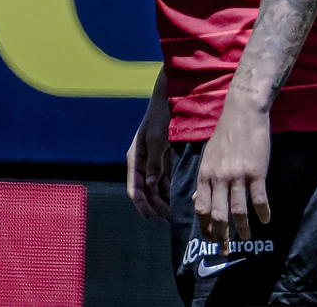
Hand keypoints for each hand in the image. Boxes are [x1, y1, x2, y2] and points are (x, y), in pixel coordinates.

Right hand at [126, 96, 171, 219]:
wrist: (171, 98)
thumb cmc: (160, 116)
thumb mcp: (156, 138)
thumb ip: (155, 161)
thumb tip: (152, 184)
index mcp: (135, 159)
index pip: (135, 188)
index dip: (141, 204)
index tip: (150, 217)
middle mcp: (143, 163)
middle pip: (147, 191)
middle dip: (156, 205)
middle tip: (170, 218)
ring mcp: (154, 161)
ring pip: (157, 187)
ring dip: (164, 199)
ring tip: (177, 213)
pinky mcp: (165, 158)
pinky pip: (166, 178)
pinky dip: (171, 188)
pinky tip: (181, 197)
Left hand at [192, 106, 271, 253]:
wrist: (243, 114)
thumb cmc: (225, 134)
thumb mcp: (208, 157)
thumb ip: (204, 180)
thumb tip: (196, 198)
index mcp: (205, 175)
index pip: (201, 209)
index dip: (205, 227)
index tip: (210, 239)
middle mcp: (218, 178)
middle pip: (218, 215)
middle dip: (221, 236)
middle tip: (224, 251)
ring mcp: (238, 176)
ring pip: (238, 211)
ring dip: (242, 229)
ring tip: (247, 239)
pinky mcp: (257, 172)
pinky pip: (259, 199)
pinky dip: (263, 212)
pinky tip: (266, 220)